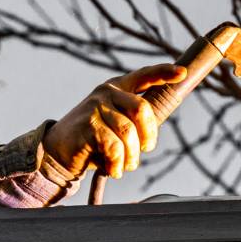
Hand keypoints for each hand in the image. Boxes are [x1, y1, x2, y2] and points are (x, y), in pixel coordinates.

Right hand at [42, 63, 186, 179]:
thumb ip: (134, 121)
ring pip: (129, 133)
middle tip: (144, 150)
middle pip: (142, 109)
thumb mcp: (116, 123)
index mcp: (118, 87)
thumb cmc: (94, 139)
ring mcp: (96, 107)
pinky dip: (117, 164)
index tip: (182, 74)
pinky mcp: (88, 126)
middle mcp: (107, 93)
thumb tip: (154, 132)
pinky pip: (115, 147)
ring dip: (131, 156)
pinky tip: (113, 169)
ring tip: (125, 165)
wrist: (58, 151)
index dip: (164, 73)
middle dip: (148, 135)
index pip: (144, 75)